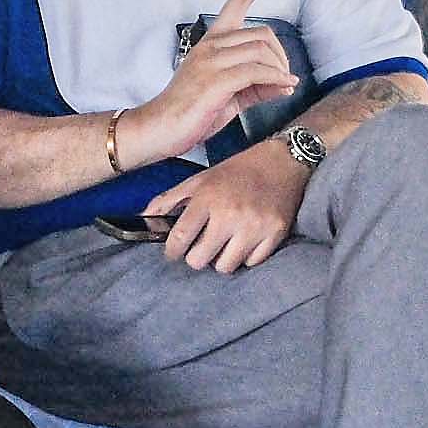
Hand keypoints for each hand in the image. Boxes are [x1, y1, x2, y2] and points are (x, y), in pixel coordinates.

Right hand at [122, 0, 303, 161]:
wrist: (159, 129)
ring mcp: (211, 61)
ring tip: (282, 87)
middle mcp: (211, 45)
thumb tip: (287, 83)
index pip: (237, 2)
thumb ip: (257, 85)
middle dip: (281, 56)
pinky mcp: (215, 80)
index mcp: (212, 42)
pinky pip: (256, 71)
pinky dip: (276, 79)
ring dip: (280, 70)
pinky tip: (283, 88)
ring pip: (261, 50)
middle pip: (262, 33)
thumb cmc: (192, 112)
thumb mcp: (232, 96)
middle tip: (283, 78)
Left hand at [146, 137, 308, 272]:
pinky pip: (252, 263)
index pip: (180, 237)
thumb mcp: (200, 179)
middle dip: (197, 256)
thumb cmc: (237, 170)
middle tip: (202, 246)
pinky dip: (245, 256)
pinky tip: (245, 241)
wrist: (283, 161)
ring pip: (226, 266)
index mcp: (208, 198)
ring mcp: (255, 226)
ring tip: (225, 243)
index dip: (172, 250)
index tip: (174, 251)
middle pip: (200, 259)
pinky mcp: (276, 234)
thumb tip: (144, 217)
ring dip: (221, 259)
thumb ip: (170, 199)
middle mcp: (230, 214)